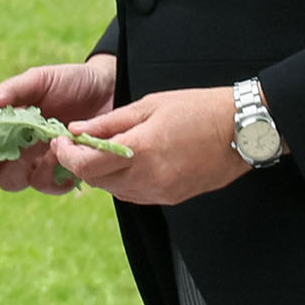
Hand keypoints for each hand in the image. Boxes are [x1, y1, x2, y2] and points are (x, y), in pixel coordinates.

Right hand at [0, 57, 116, 194]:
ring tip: (47, 145)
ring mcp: (42, 163)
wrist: (111, 88)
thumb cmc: (72, 82)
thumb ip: (12, 90)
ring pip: (19, 182)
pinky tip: (64, 156)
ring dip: (27, 168)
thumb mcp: (40, 79)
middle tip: (7, 151)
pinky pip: (51, 187)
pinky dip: (54, 176)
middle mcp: (20, 150)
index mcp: (8, 129)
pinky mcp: (66, 172)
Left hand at [46, 86, 248, 207]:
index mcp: (141, 150)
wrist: (242, 131)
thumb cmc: (198, 109)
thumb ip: (110, 122)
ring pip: (114, 191)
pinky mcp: (171, 198)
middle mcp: (148, 178)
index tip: (62, 142)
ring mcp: (160, 192)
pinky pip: (135, 195)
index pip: (87, 165)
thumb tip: (77, 130)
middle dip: (83, 163)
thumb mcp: (150, 105)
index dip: (67, 155)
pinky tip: (132, 162)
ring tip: (109, 149)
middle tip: (81, 143)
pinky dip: (125, 181)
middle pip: (97, 181)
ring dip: (104, 173)